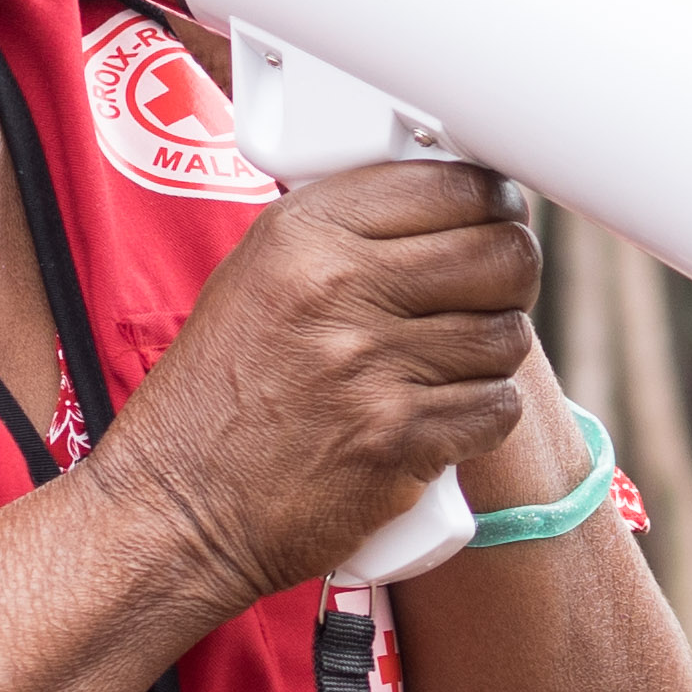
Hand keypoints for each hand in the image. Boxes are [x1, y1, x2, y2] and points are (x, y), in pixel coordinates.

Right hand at [87, 156, 541, 602]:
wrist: (180, 506)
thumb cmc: (217, 395)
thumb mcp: (256, 276)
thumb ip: (341, 234)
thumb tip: (446, 206)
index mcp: (303, 235)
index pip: (450, 186)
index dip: (492, 200)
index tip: (497, 213)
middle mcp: (339, 290)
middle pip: (499, 255)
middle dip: (511, 271)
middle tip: (497, 285)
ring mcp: (374, 368)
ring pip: (506, 335)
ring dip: (494, 349)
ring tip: (457, 358)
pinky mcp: (401, 441)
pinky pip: (496, 408)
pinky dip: (483, 413)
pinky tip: (447, 412)